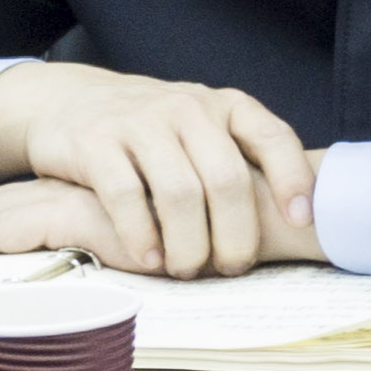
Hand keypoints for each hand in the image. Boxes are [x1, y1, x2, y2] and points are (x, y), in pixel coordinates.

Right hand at [0, 61, 319, 277]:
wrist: (69, 101)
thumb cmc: (155, 131)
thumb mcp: (204, 129)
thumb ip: (240, 160)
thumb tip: (297, 223)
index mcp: (226, 106)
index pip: (273, 138)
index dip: (292, 180)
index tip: (301, 222)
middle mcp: (188, 108)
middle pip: (227, 179)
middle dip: (236, 233)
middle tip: (233, 267)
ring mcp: (140, 122)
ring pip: (180, 193)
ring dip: (189, 243)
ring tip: (189, 269)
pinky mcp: (95, 143)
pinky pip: (126, 195)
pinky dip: (141, 235)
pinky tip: (149, 259)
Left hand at [0, 172, 321, 278]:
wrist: (290, 207)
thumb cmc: (247, 230)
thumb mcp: (182, 249)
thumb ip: (145, 251)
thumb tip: (117, 280)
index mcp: (101, 196)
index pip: (20, 208)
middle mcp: (89, 187)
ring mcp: (94, 191)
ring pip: (0, 212)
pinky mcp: (103, 204)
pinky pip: (27, 223)